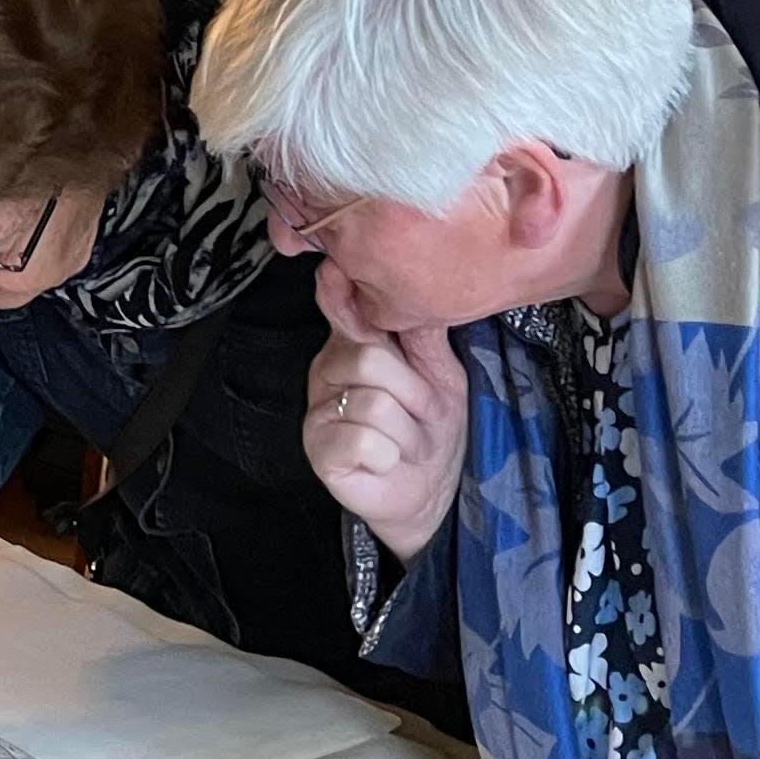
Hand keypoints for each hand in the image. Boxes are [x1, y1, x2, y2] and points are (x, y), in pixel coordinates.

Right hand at [304, 259, 465, 562]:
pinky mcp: (318, 448)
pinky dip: (390, 455)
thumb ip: (425, 336)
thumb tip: (421, 291)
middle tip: (427, 414)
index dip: (336, 289)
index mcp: (356, 342)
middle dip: (415, 394)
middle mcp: (329, 369)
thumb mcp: (441, 374)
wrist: (430, 489)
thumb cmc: (432, 427)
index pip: (338, 304)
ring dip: (409, 432)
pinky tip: (388, 460)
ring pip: (372, 403)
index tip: (336, 269)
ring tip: (410, 442)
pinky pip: (362, 440)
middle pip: (369, 358)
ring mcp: (319, 409)